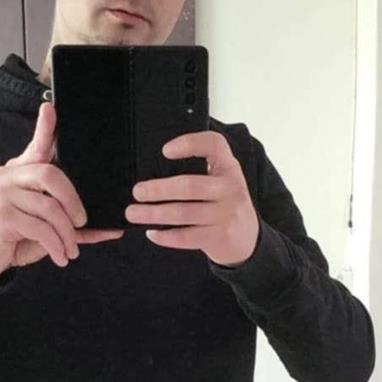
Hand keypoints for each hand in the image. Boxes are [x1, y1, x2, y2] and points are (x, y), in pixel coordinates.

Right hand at [0, 101, 124, 279]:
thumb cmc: (17, 236)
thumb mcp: (47, 227)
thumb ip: (75, 224)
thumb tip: (112, 228)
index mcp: (21, 172)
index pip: (36, 146)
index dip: (45, 127)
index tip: (51, 108)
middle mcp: (9, 176)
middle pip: (52, 175)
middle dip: (73, 201)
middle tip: (82, 222)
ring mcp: (2, 194)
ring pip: (49, 208)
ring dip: (66, 234)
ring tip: (71, 251)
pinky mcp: (1, 216)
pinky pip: (39, 228)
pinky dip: (56, 245)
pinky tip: (61, 256)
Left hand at [124, 130, 259, 266]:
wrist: (247, 238)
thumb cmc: (225, 203)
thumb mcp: (221, 179)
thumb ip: (200, 168)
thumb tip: (155, 169)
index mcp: (228, 167)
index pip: (214, 145)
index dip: (189, 144)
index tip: (165, 151)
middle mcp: (230, 188)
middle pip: (189, 186)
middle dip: (159, 189)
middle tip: (137, 191)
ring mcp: (225, 214)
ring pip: (183, 213)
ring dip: (154, 213)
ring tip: (133, 213)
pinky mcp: (219, 237)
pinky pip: (186, 237)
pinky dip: (165, 236)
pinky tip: (152, 233)